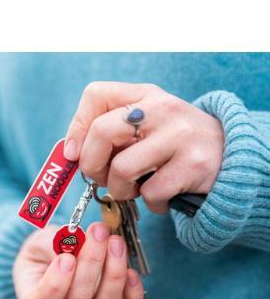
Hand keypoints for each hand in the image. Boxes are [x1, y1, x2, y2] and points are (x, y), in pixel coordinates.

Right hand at [13, 222, 143, 298]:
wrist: (60, 257)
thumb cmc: (45, 253)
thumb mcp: (39, 243)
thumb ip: (51, 245)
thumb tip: (74, 243)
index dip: (54, 286)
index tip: (65, 258)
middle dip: (91, 262)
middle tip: (98, 232)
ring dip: (113, 272)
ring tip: (115, 242)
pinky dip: (132, 293)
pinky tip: (131, 270)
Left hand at [64, 82, 223, 212]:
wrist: (228, 157)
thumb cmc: (171, 146)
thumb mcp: (144, 127)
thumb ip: (110, 134)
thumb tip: (70, 154)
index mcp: (144, 95)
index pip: (96, 95)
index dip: (77, 127)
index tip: (73, 153)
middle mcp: (162, 109)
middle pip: (102, 132)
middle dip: (92, 165)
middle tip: (102, 178)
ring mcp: (180, 135)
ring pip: (122, 169)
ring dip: (120, 190)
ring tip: (135, 188)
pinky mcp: (194, 164)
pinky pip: (150, 192)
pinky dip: (149, 203)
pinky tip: (160, 197)